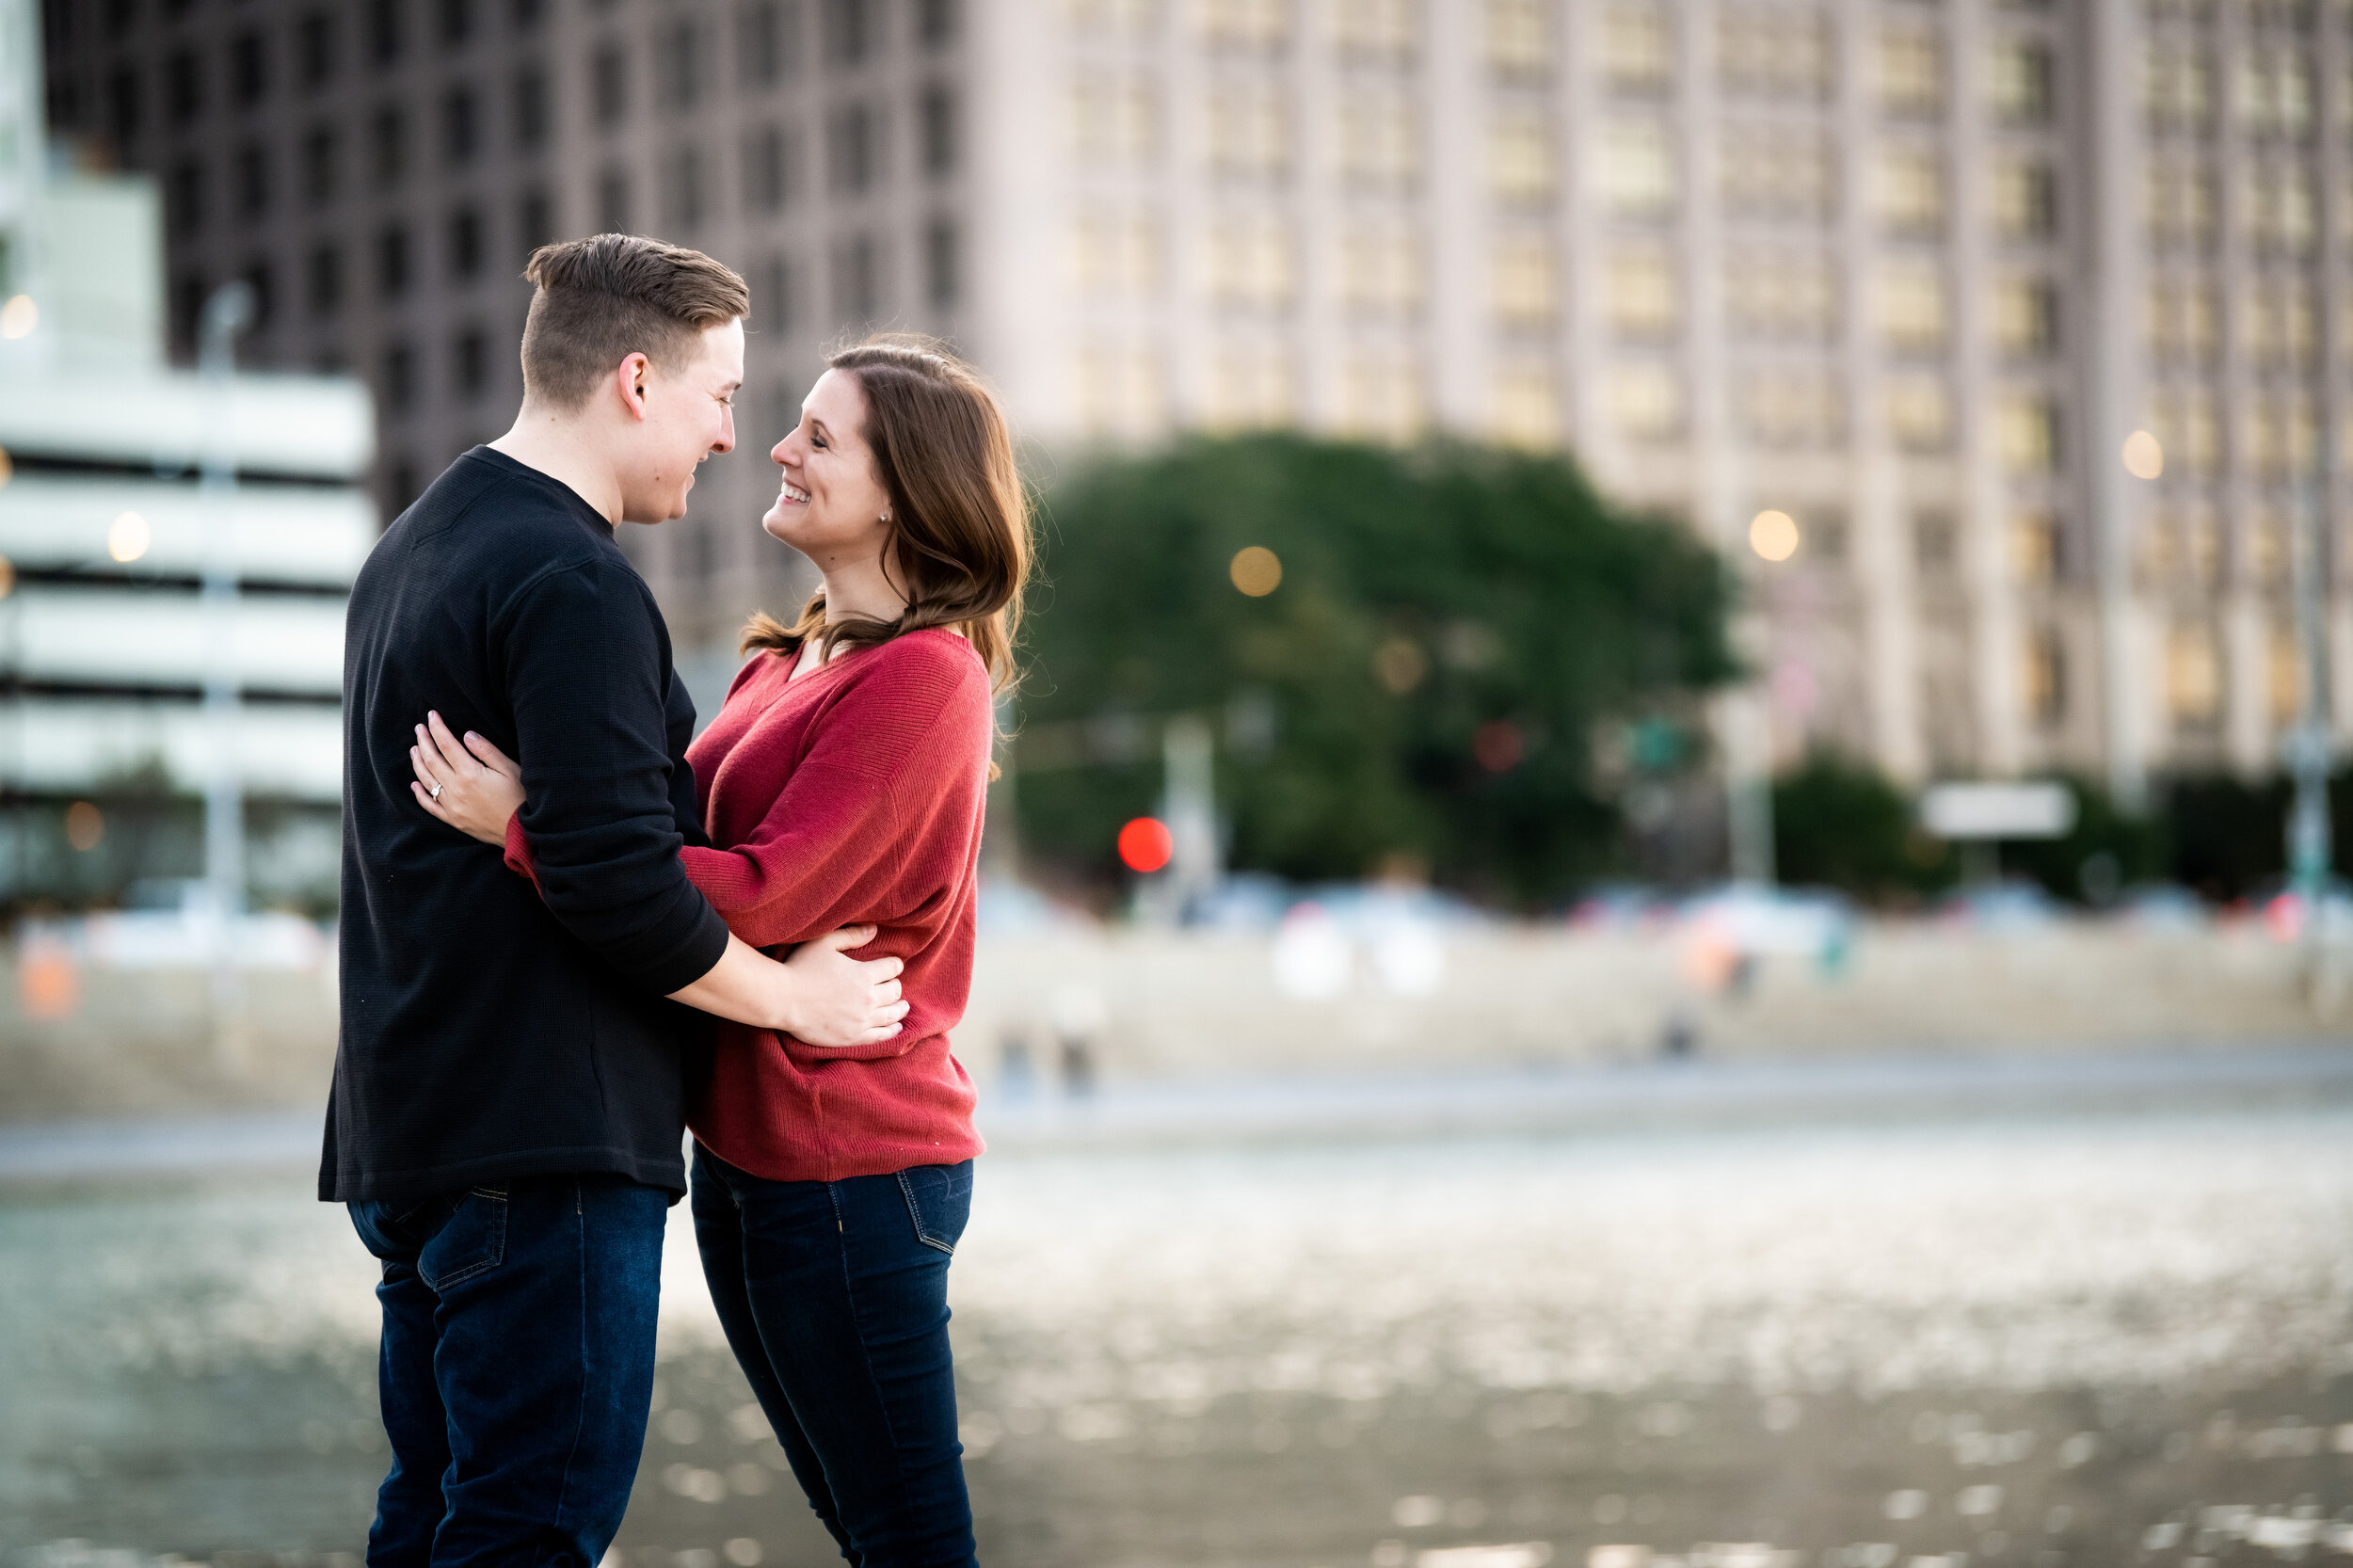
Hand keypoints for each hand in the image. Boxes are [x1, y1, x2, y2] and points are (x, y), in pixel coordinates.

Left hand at [411, 710, 525, 846]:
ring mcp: (452, 806)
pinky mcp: (453, 820)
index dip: (437, 728)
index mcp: (470, 773)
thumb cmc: (520, 798)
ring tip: (414, 749)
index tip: (431, 715)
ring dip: (418, 763)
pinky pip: (430, 806)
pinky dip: (420, 794)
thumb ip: (486, 751)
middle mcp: (456, 789)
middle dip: (424, 741)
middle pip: (432, 760)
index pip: (447, 745)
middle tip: (419, 728)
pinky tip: (415, 784)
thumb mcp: (510, 769)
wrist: (522, 833)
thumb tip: (466, 734)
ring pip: (427, 780)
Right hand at [777, 924, 908, 1046]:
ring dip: (900, 1008)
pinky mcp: (852, 1037)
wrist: (782, 1000)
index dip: (894, 964)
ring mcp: (861, 1020)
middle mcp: (868, 998)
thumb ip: (851, 935)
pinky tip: (897, 1027)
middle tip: (892, 985)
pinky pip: (881, 1036)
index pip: (893, 968)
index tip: (892, 965)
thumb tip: (874, 930)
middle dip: (895, 985)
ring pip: (892, 1014)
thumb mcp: (825, 943)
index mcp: (864, 974)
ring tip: (903, 1006)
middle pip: (895, 991)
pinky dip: (893, 1031)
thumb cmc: (800, 968)